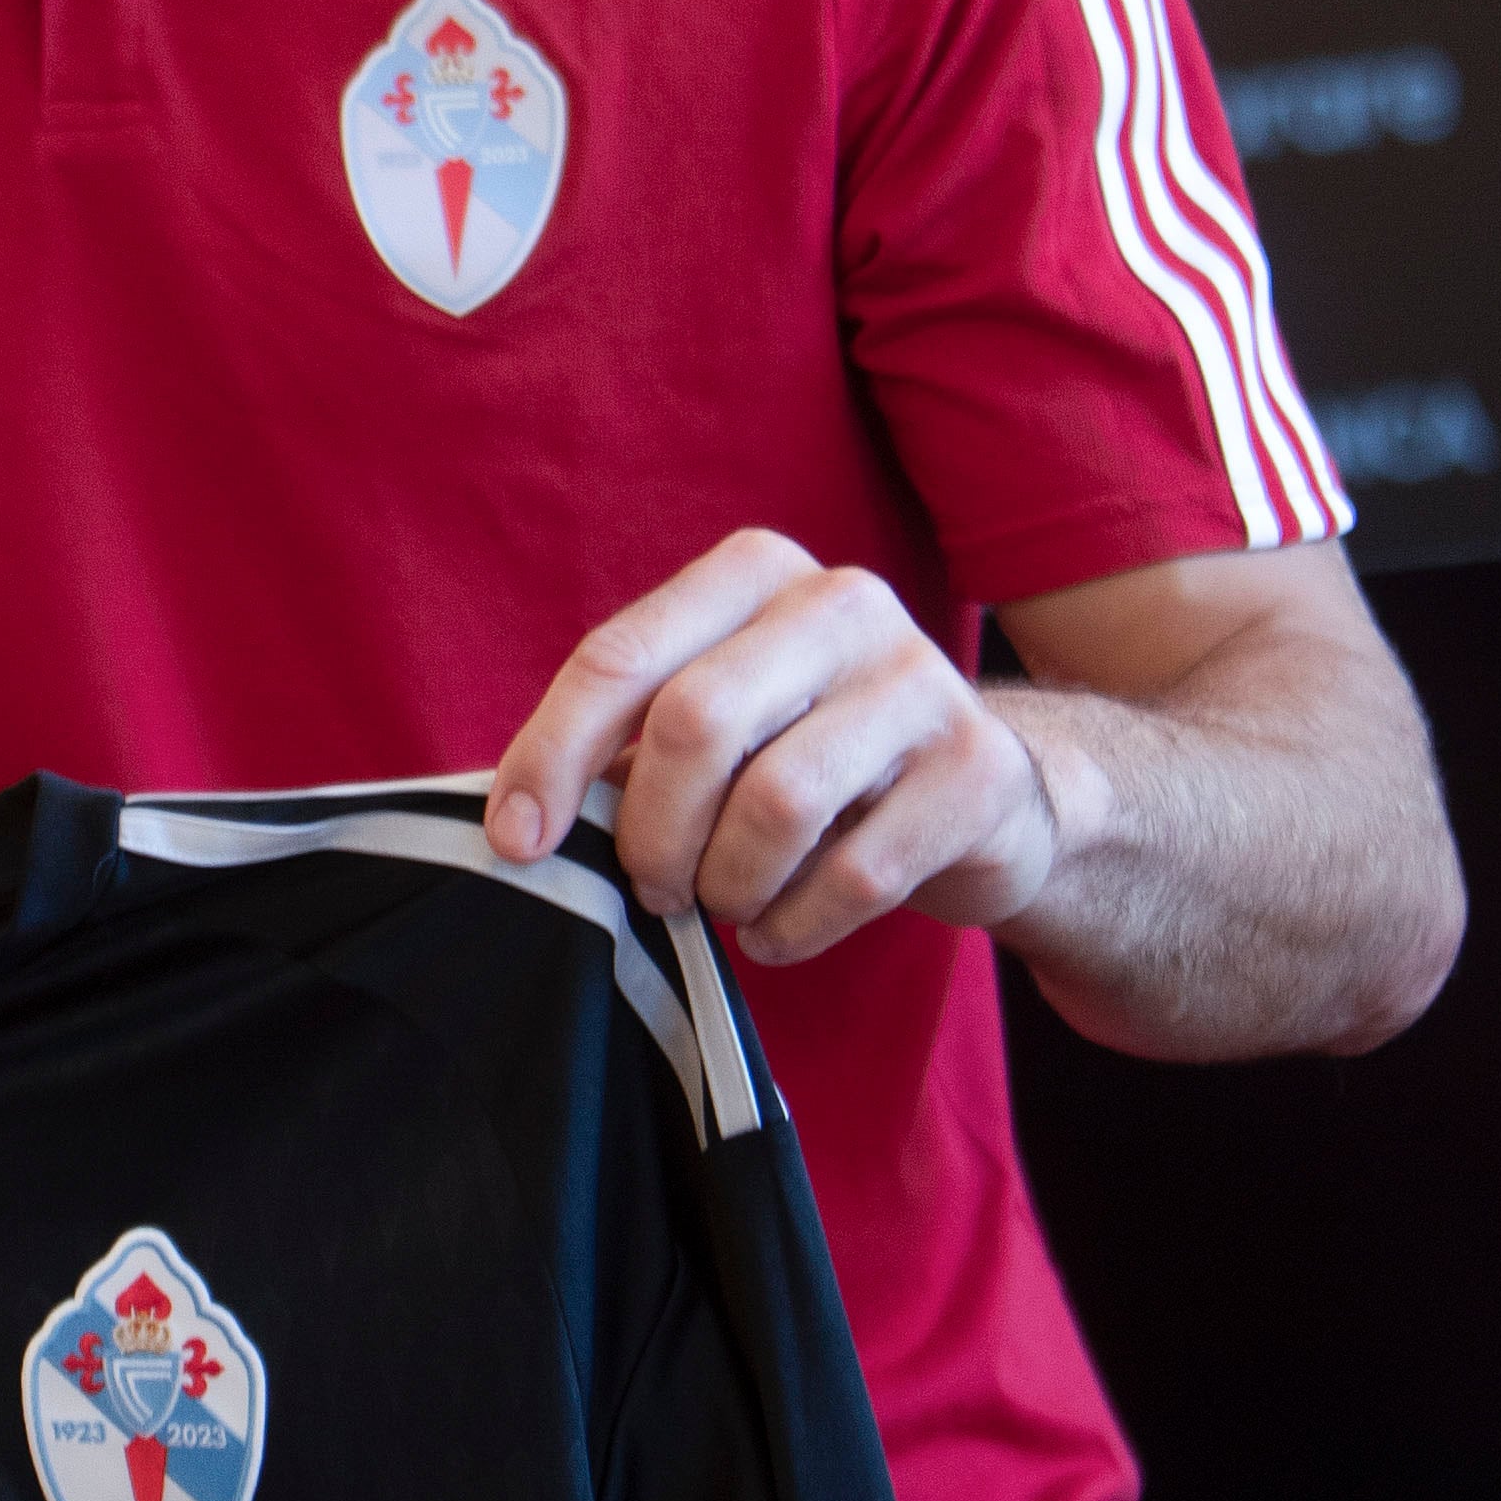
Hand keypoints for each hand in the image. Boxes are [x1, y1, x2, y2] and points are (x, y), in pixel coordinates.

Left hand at [485, 529, 1058, 967]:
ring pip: (775, 803)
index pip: (621, 657)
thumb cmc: (808, 756)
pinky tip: (779, 928)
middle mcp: (841, 603)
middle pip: (695, 724)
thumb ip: (627, 745)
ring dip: (727, 884)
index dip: (551, 756)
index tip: (518, 841)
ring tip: (726, 901)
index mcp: (754, 572)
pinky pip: (853, 875)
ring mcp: (920, 680)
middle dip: (651, 832)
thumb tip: (518, 822)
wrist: (981, 797)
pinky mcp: (978, 771)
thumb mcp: (719, 720)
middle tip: (654, 885)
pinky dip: (792, 926)